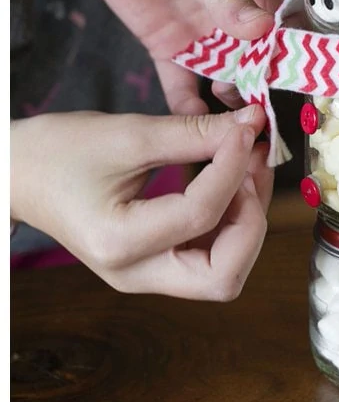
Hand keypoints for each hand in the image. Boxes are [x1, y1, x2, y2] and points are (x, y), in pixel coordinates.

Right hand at [10, 105, 272, 299]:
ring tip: (248, 167)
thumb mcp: (126, 135)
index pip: (200, 215)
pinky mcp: (154, 263)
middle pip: (223, 276)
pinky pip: (208, 254)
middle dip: (251, 220)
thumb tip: (250, 125)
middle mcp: (136, 275)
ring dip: (246, 220)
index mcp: (119, 244)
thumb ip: (193, 133)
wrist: (19, 174)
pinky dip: (230, 220)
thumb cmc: (58, 151)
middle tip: (252, 167)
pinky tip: (233, 180)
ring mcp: (146, 275)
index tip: (245, 130)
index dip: (232, 169)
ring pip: (223, 270)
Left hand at [71, 0, 300, 114]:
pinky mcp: (171, 47)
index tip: (310, 86)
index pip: (296, 26)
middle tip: (271, 120)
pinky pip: (184, 86)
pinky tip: (197, 132)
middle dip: (271, 91)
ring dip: (236, 107)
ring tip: (238, 132)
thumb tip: (260, 31)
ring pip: (231, 80)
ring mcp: (208, 35)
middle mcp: (243, 16)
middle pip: (268, 63)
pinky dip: (190, 109)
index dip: (305, 56)